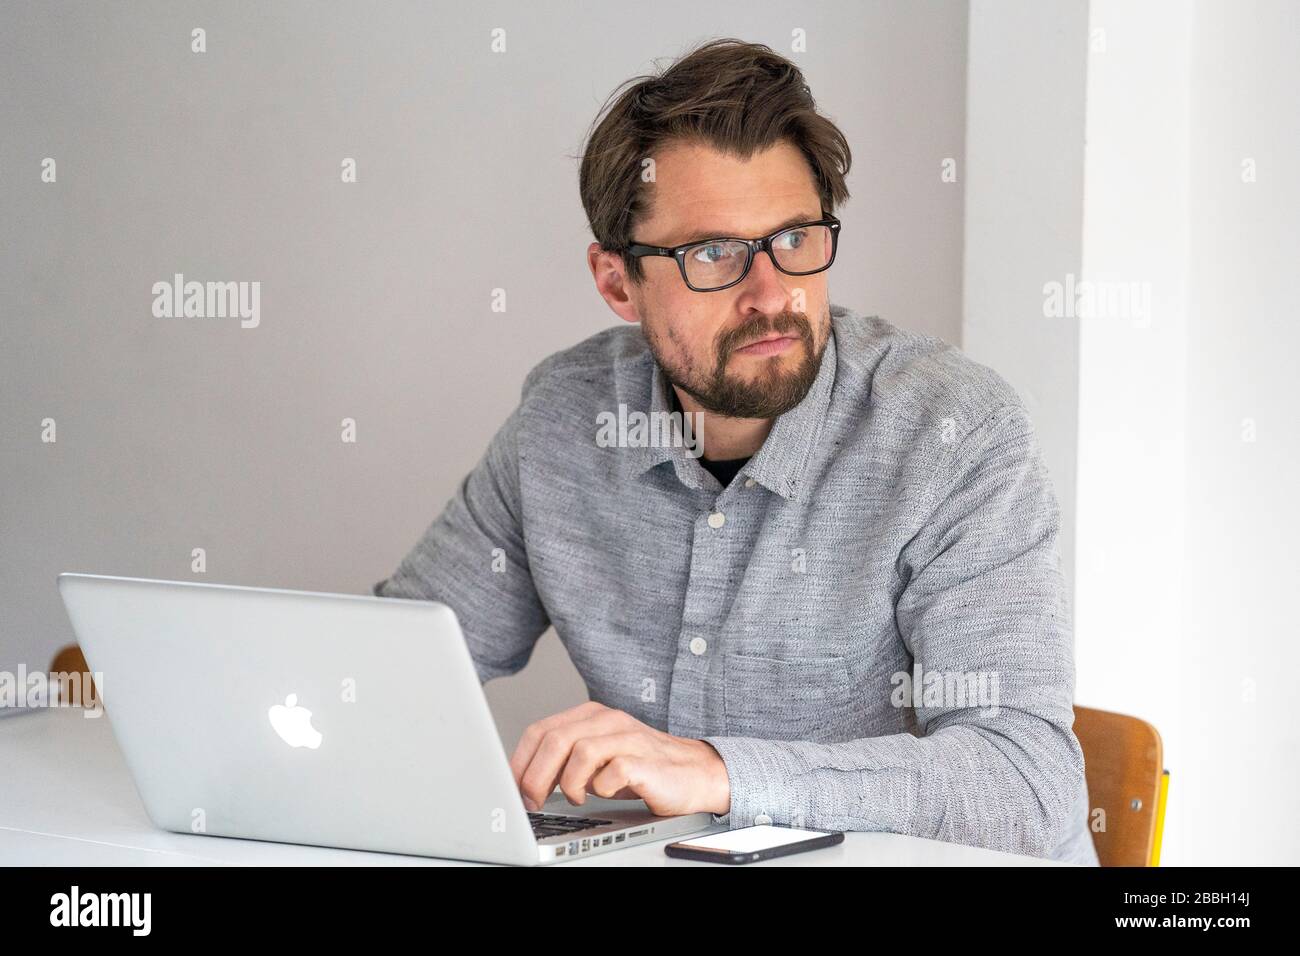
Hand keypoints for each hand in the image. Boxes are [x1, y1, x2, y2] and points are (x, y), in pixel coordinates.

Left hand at [508, 701, 730, 816]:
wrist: (693, 773)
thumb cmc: (640, 768)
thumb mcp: (595, 759)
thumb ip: (564, 761)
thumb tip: (525, 783)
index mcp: (589, 716)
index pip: (540, 730)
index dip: (520, 761)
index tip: (511, 788)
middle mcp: (607, 720)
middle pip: (554, 740)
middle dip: (535, 777)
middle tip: (533, 802)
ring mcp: (627, 737)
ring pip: (579, 751)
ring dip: (568, 783)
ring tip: (574, 798)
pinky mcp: (645, 760)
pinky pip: (611, 771)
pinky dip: (599, 788)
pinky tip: (603, 794)